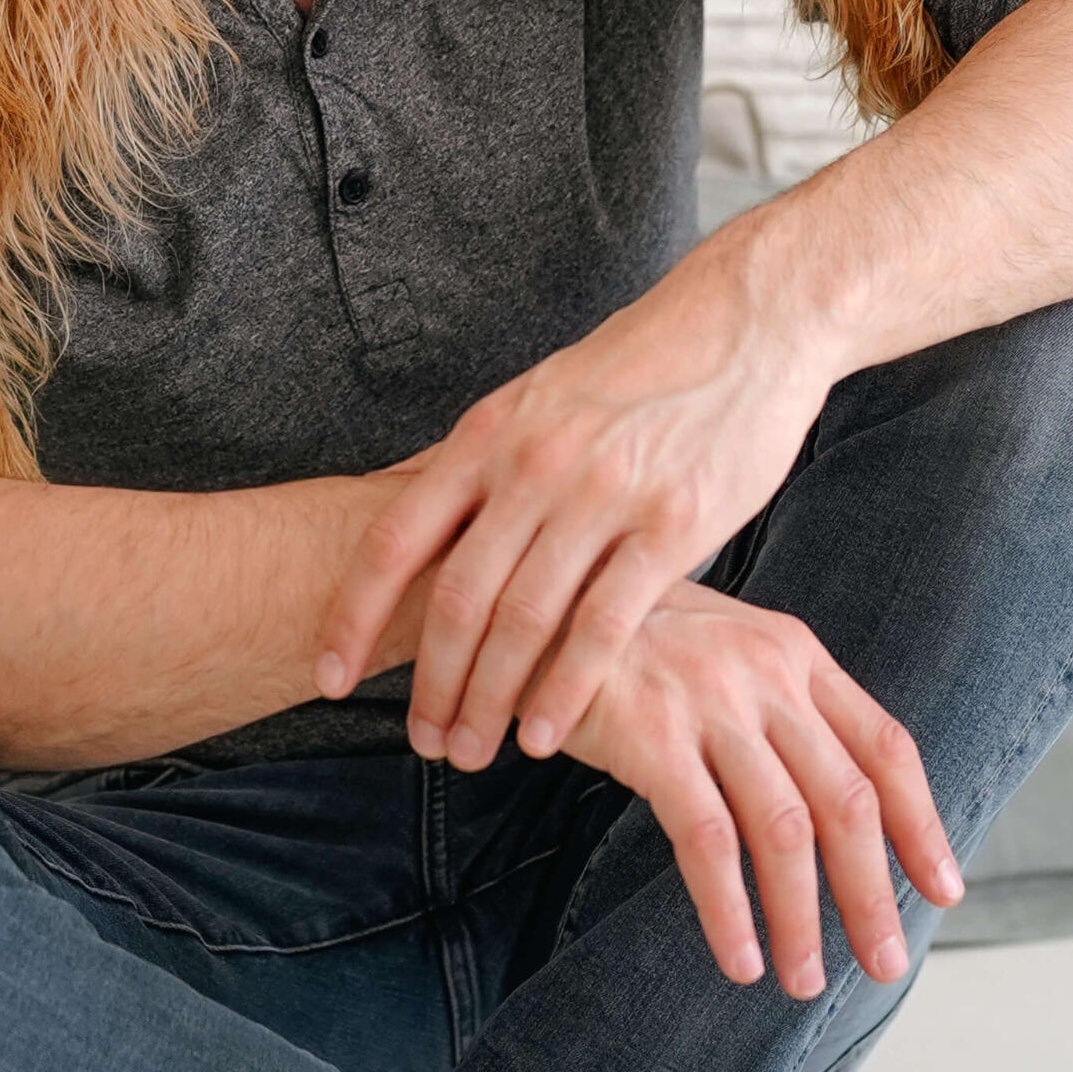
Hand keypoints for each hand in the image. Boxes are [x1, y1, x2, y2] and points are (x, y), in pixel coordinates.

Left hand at [314, 226, 831, 770]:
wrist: (742, 322)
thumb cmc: (639, 366)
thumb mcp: (539, 395)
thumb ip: (487, 461)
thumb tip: (426, 521)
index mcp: (489, 432)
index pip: (395, 538)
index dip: (353, 615)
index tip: (330, 675)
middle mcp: (533, 463)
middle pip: (456, 598)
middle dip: (431, 684)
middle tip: (423, 742)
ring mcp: (602, 493)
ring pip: (523, 622)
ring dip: (490, 701)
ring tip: (474, 750)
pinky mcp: (672, 524)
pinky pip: (603, 626)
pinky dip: (565, 690)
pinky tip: (545, 734)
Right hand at [558, 580, 962, 995]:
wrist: (535, 597)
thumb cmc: (628, 635)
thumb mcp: (723, 644)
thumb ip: (779, 701)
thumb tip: (834, 795)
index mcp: (795, 650)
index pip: (885, 745)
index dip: (922, 822)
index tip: (944, 888)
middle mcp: (765, 671)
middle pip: (847, 799)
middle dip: (873, 892)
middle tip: (886, 963)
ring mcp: (709, 700)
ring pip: (785, 830)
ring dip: (801, 918)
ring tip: (801, 981)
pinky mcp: (651, 733)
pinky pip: (708, 842)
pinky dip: (729, 910)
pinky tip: (737, 956)